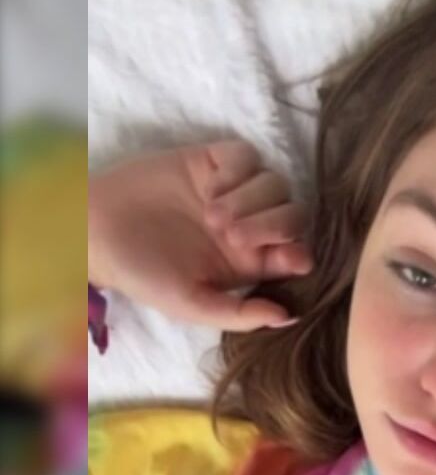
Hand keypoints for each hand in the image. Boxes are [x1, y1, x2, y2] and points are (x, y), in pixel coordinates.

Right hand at [89, 140, 312, 330]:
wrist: (98, 234)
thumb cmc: (145, 275)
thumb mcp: (192, 306)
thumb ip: (240, 314)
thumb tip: (291, 318)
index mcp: (251, 262)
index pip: (297, 251)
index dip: (299, 252)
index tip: (285, 258)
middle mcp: (249, 225)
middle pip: (293, 215)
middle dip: (274, 224)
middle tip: (232, 236)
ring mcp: (234, 191)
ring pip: (275, 184)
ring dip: (252, 200)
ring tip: (212, 217)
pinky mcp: (213, 161)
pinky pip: (247, 156)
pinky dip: (237, 171)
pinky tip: (209, 189)